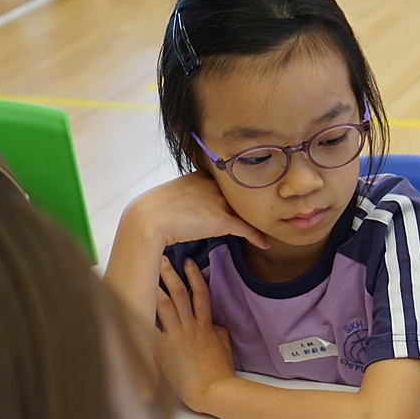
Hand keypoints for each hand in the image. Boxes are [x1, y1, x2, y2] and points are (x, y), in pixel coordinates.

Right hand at [127, 172, 274, 252]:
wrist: (148, 218)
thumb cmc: (154, 210)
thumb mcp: (174, 194)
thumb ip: (189, 194)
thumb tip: (192, 206)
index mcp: (202, 175)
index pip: (229, 182)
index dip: (240, 193)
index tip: (252, 199)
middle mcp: (214, 184)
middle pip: (242, 195)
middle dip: (256, 204)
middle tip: (270, 212)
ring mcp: (219, 200)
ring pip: (247, 210)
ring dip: (259, 220)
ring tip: (271, 226)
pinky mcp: (221, 218)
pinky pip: (246, 228)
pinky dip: (256, 237)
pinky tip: (264, 244)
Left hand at [155, 257, 235, 411]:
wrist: (214, 389)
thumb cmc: (220, 372)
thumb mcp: (224, 345)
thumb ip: (217, 331)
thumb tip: (213, 323)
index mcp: (205, 325)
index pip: (201, 294)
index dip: (195, 276)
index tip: (189, 264)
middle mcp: (190, 326)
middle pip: (180, 293)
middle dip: (170, 274)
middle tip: (161, 258)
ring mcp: (176, 336)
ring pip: (165, 304)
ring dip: (155, 286)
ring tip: (145, 272)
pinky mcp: (164, 348)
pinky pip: (150, 327)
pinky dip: (140, 314)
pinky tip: (128, 302)